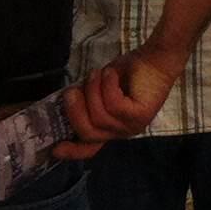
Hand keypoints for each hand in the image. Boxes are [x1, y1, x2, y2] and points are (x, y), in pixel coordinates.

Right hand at [56, 45, 184, 156]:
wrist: (155, 58)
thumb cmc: (127, 72)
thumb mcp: (98, 88)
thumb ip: (86, 102)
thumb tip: (66, 105)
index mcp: (111, 128)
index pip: (90, 147)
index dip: (72, 151)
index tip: (55, 149)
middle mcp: (122, 132)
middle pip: (88, 133)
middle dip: (75, 111)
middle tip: (72, 90)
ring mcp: (133, 126)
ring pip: (99, 117)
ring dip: (93, 91)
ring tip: (98, 73)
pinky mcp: (140, 116)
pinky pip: (113, 105)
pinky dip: (107, 86)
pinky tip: (111, 74)